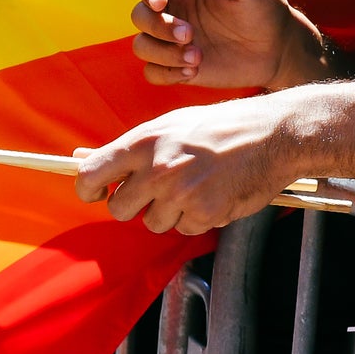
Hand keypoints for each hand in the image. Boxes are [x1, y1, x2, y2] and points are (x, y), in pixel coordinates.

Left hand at [74, 96, 301, 234]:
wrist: (272, 135)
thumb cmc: (219, 128)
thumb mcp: (169, 124)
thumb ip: (129, 148)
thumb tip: (82, 161)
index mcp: (143, 141)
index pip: (91, 174)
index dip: (89, 189)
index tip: (97, 193)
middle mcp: (158, 168)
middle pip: (119, 209)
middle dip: (133, 205)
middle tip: (156, 191)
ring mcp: (181, 193)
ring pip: (152, 223)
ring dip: (168, 212)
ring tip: (193, 187)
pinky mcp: (204, 213)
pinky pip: (184, 229)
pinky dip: (196, 218)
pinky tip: (212, 195)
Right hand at [130, 0, 322, 89]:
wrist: (278, 48)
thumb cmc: (264, 7)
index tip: (160, 3)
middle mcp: (172, 11)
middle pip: (138, 16)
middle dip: (158, 26)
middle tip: (189, 34)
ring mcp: (172, 42)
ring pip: (141, 46)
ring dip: (162, 53)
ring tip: (195, 57)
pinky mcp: (177, 67)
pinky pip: (152, 72)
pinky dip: (166, 73)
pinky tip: (192, 71)